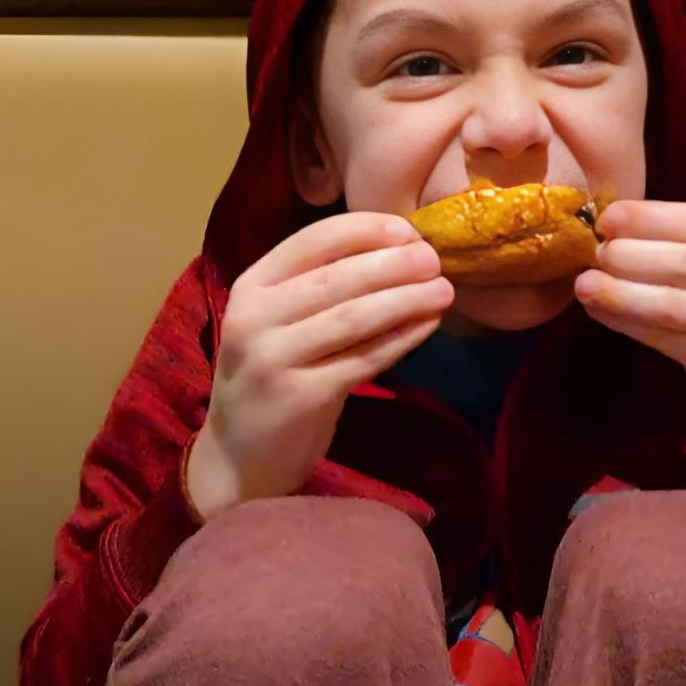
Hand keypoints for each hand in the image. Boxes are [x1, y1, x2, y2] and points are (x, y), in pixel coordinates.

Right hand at [187, 213, 453, 519]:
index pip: (313, 240)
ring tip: (444, 290)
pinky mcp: (300, 397)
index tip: (409, 231)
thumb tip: (403, 249)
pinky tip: (428, 325)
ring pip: (354, 317)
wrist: (241, 456)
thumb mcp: (282, 320)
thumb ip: (325, 285)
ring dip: (406, 299)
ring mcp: (272, 358)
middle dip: (394, 264)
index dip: (366, 230)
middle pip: (338, 278)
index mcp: (252, 285)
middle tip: (435, 259)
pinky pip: (363, 359)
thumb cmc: (276, 374)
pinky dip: (401, 338)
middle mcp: (254, 317)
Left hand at [574, 200, 685, 451]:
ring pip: (672, 303)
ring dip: (621, 293)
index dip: (647, 218)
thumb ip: (674, 245)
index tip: (605, 219)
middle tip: (590, 256)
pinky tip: (601, 313)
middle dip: (628, 255)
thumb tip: (605, 231)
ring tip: (584, 286)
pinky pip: (668, 339)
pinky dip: (628, 324)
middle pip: (684, 261)